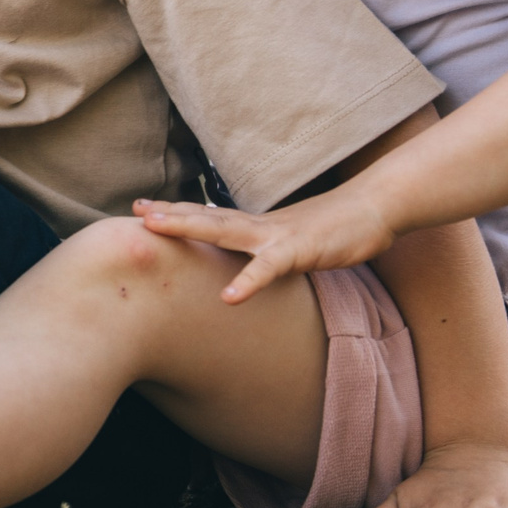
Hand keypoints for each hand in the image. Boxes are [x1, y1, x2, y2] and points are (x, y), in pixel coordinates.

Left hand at [132, 186, 398, 302]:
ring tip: (156, 227)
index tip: (142, 209)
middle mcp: (258, 226)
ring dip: (188, 228)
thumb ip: (263, 250)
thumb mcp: (289, 241)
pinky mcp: (299, 251)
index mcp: (254, 226)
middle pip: (205, 218)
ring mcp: (276, 236)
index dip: (175, 213)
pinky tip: (229, 298)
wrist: (372, 209)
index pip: (207, 216)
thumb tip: (244, 262)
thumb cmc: (332, 227)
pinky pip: (269, 269)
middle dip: (168, 215)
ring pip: (224, 231)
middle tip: (134, 210)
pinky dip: (248, 282)